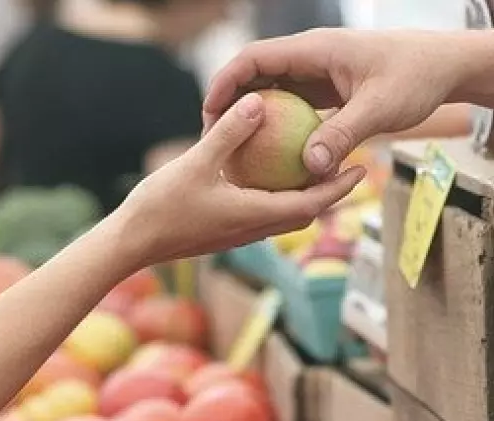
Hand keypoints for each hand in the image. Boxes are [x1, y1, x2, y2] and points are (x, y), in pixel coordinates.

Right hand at [115, 92, 365, 267]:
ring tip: (317, 170)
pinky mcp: (226, 232)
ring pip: (285, 216)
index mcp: (255, 215)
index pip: (312, 204)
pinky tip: (270, 176)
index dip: (339, 187)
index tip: (362, 169)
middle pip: (306, 212)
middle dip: (331, 192)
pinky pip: (263, 214)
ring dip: (306, 197)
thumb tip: (259, 102)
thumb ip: (229, 133)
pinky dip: (278, 197)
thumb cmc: (161, 206)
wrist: (131, 244)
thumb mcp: (196, 162)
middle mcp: (254, 229)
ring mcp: (240, 234)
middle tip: (350, 166)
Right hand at [203, 28, 464, 177]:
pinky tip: (275, 159)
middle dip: (231, 104)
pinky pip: (296, 107)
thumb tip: (309, 168)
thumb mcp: (379, 109)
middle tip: (213, 139)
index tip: (209, 113)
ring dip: (255, 118)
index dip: (226, 82)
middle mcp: (311, 57)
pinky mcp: (330, 90)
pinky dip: (282, 128)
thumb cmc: (415, 78)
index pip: (254, 58)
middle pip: (257, 75)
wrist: (444, 66)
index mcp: (315, 49)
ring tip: (236, 152)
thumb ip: (343, 135)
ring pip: (275, 92)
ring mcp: (320, 73)